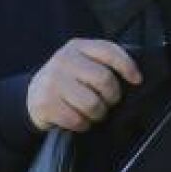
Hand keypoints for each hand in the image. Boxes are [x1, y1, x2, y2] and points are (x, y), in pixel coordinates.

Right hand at [26, 39, 140, 132]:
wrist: (33, 94)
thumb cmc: (68, 79)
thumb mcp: (83, 61)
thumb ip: (104, 62)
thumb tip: (135, 76)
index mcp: (78, 46)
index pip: (109, 51)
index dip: (127, 66)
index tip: (137, 80)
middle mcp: (64, 60)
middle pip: (104, 79)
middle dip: (112, 96)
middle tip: (109, 102)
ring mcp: (53, 82)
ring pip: (92, 103)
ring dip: (99, 113)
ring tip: (95, 112)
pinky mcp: (46, 103)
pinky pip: (77, 120)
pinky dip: (83, 124)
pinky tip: (80, 119)